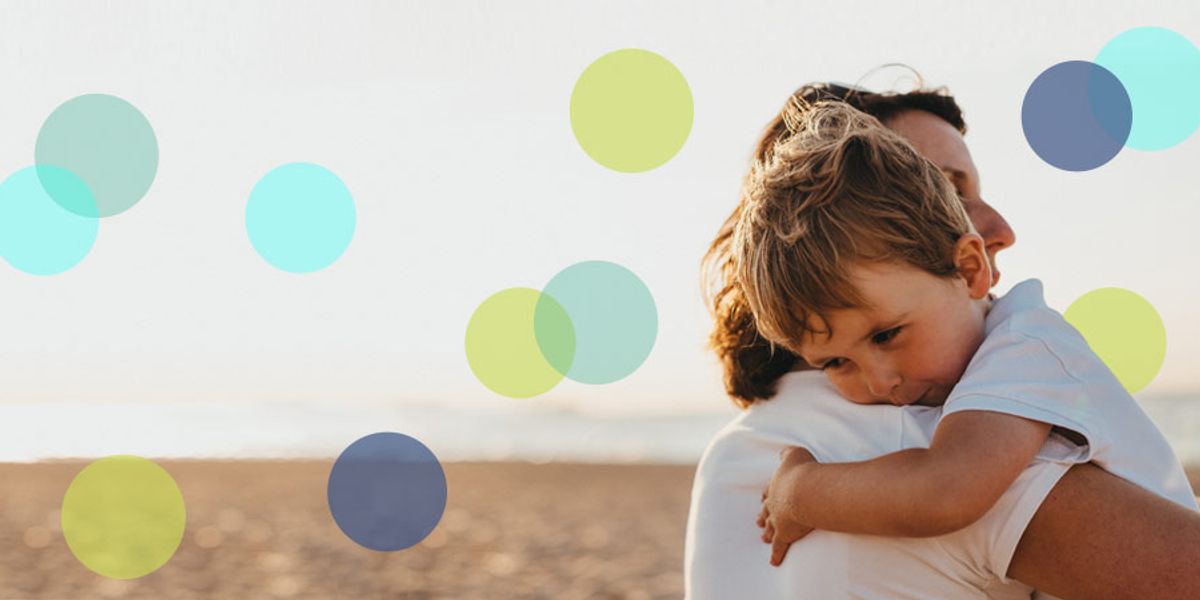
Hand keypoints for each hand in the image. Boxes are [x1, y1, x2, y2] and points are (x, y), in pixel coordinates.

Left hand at [756, 446, 817, 565]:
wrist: (804, 490)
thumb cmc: (803, 471)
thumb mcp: (794, 454)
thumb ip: (787, 453)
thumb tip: (782, 453)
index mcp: (776, 486)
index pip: (769, 492)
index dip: (767, 495)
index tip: (763, 499)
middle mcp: (774, 504)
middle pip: (766, 511)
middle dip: (762, 516)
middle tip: (758, 521)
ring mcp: (778, 520)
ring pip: (769, 528)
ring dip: (766, 532)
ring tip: (763, 537)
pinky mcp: (785, 534)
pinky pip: (779, 547)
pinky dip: (776, 554)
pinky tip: (773, 562)